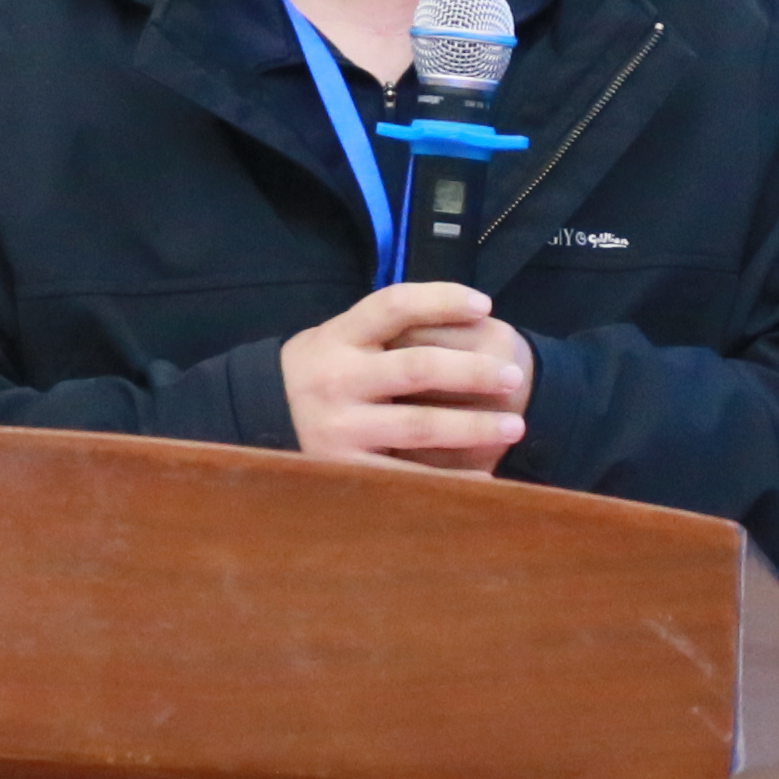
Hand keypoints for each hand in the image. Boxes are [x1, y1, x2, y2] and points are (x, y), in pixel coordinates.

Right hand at [282, 281, 532, 473]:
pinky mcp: (345, 467)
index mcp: (340, 335)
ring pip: (419, 424)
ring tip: (515, 426)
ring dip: (473, 426)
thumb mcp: (344, 336)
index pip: (395, 305)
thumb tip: (472, 312)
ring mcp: (340, 426)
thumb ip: (391, 326)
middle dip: (473, 372)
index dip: (442, 299)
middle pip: (418, 368)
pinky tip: (485, 478)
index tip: (486, 305)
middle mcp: (337, 378)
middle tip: (514, 377)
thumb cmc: (329, 370)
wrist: (263, 414)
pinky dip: (449, 478)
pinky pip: (407, 475)